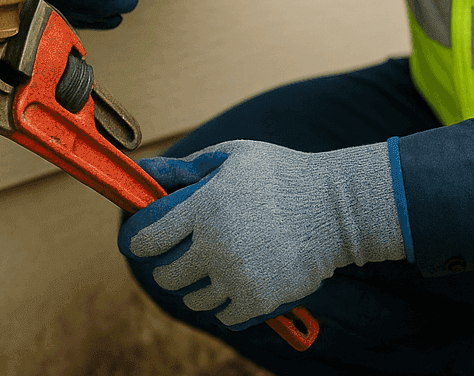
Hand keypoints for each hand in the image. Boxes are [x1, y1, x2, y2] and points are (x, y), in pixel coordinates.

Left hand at [120, 140, 405, 328]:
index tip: (142, 242)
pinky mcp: (258, 301)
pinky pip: (223, 316)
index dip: (138, 241)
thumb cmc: (280, 175)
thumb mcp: (233, 156)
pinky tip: (239, 281)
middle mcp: (216, 245)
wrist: (336, 208)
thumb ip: (185, 167)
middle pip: (166, 275)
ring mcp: (238, 276)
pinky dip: (227, 304)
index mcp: (205, 206)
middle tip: (186, 254)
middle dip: (169, 265)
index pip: (146, 240)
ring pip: (193, 299)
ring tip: (221, 264)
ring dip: (200, 286)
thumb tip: (142, 172)